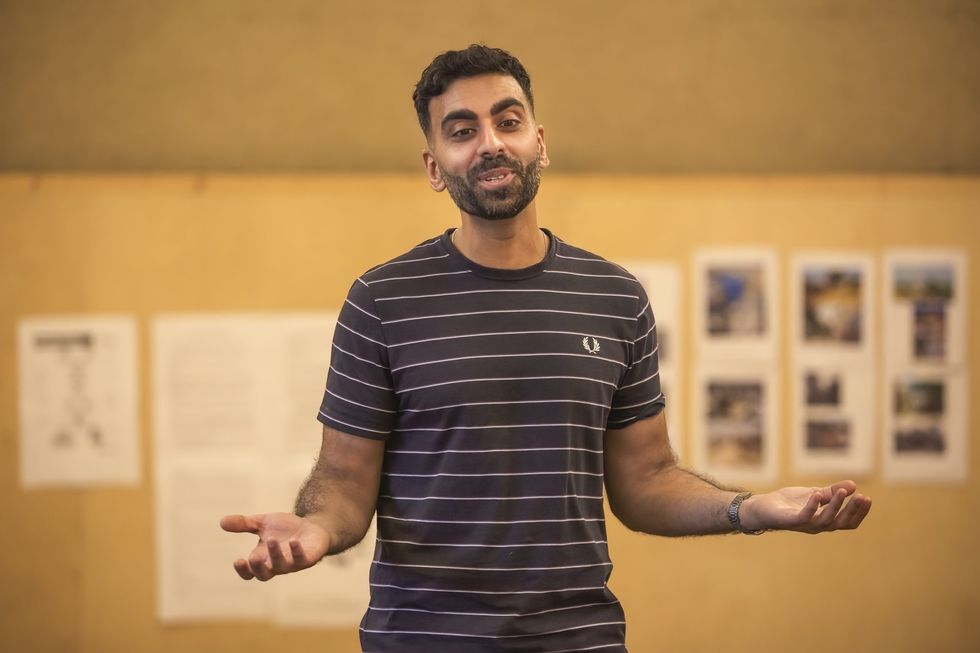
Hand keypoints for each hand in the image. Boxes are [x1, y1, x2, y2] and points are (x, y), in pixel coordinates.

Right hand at [219, 512, 330, 580]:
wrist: (313, 527)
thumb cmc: (286, 529)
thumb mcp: (263, 523)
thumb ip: (244, 524)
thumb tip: (221, 521)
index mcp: (263, 559)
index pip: (250, 573)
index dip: (243, 570)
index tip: (237, 561)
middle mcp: (277, 565)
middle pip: (264, 575)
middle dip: (258, 568)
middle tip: (253, 557)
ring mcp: (293, 563)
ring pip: (282, 566)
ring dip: (276, 554)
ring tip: (271, 539)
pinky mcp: (308, 558)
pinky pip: (302, 560)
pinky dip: (296, 551)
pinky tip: (293, 541)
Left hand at [741, 480, 871, 533]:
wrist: (763, 507)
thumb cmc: (789, 503)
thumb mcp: (815, 493)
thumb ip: (832, 491)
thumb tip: (854, 485)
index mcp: (824, 520)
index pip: (847, 522)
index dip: (859, 513)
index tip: (868, 499)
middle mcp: (816, 525)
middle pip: (840, 523)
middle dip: (853, 510)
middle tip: (862, 497)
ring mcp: (803, 524)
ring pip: (825, 520)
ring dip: (835, 506)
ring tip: (841, 492)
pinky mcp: (789, 521)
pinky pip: (804, 516)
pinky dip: (812, 506)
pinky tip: (817, 494)